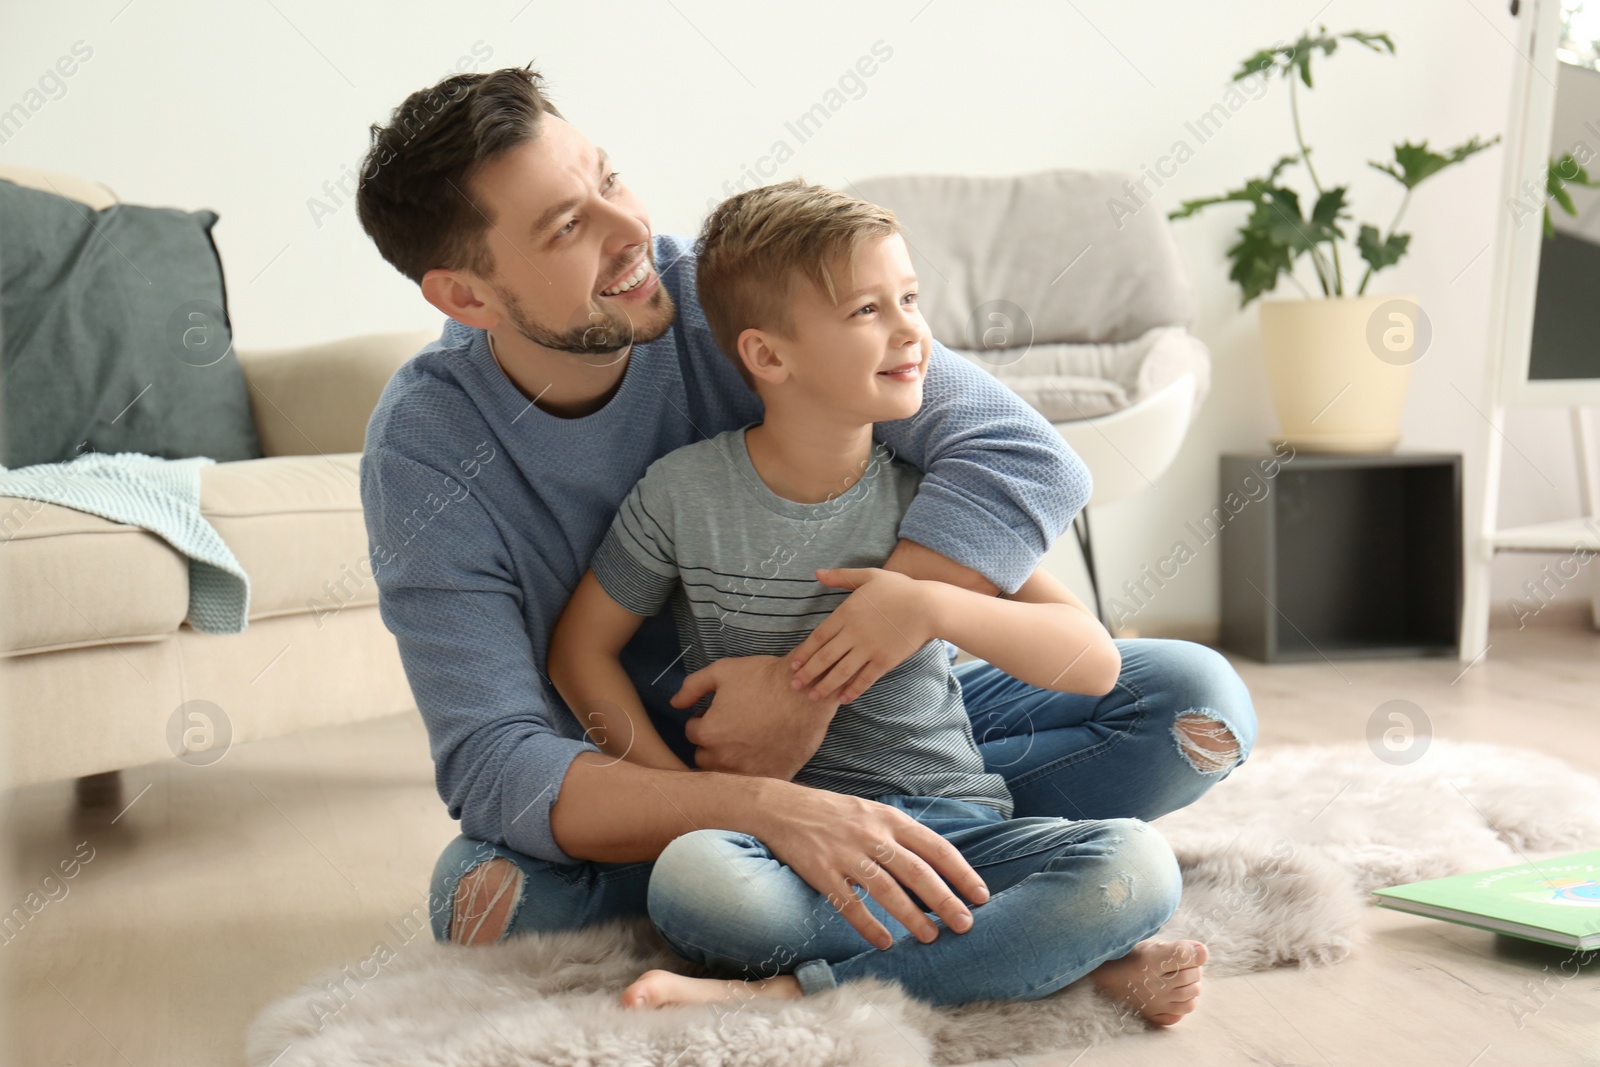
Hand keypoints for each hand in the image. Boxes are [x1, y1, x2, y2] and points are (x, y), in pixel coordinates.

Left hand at [672, 655, 838, 778]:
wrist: (806, 692)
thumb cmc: (764, 678)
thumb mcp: (723, 672)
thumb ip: (692, 687)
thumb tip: (674, 703)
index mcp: (708, 733)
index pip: (692, 732)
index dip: (704, 719)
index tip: (719, 712)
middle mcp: (724, 759)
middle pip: (704, 757)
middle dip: (712, 743)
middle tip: (732, 728)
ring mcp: (748, 772)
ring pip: (725, 774)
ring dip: (729, 761)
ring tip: (745, 742)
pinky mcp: (772, 778)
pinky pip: (753, 783)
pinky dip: (754, 772)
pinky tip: (763, 754)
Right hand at [756, 783, 990, 948]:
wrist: (781, 807)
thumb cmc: (833, 813)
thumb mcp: (872, 812)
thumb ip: (900, 835)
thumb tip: (934, 865)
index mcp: (889, 819)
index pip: (935, 847)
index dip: (961, 872)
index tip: (980, 895)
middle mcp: (871, 835)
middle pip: (916, 871)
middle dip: (944, 900)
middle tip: (965, 924)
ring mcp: (846, 854)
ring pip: (887, 890)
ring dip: (912, 917)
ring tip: (931, 937)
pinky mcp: (822, 873)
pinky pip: (849, 904)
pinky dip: (869, 925)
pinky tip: (884, 942)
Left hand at [788, 567, 937, 702]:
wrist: (928, 606)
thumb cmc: (900, 588)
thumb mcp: (869, 575)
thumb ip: (841, 577)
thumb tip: (817, 573)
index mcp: (846, 613)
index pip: (818, 637)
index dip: (805, 653)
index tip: (794, 664)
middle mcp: (854, 633)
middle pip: (825, 657)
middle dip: (808, 673)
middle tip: (794, 685)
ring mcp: (869, 649)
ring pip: (841, 671)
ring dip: (825, 686)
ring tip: (813, 697)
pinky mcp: (884, 661)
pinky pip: (864, 679)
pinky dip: (853, 690)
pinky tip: (843, 699)